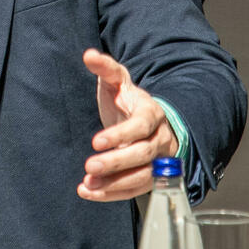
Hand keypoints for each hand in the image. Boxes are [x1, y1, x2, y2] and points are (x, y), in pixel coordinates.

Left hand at [77, 48, 177, 201]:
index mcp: (151, 113)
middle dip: (117, 162)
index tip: (96, 142)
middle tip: (90, 166)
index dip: (121, 135)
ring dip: (115, 184)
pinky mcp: (151, 177)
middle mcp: (160, 138)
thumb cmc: (128, 100)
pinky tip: (90, 192)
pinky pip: (136, 190)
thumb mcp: (118, 81)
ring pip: (142, 176)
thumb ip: (105, 68)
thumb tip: (88, 55)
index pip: (141, 126)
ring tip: (88, 185)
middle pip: (143, 154)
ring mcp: (158, 160)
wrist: (147, 121)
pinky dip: (113, 194)